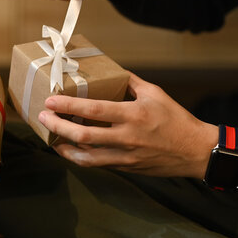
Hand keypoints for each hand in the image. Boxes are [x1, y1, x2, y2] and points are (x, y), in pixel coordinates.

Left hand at [38, 72, 217, 178]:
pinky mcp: (125, 167)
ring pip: (86, 157)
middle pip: (83, 136)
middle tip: (42, 118)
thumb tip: (110, 70)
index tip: (50, 101)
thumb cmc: (175, 118)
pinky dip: (79, 157)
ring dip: (63, 147)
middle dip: (57, 127)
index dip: (68, 106)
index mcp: (133, 115)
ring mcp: (125, 156)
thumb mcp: (155, 93)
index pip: (93, 110)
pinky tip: (70, 150)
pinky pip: (97, 164)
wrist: (195, 151)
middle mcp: (126, 137)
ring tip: (50, 137)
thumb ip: (130, 82)